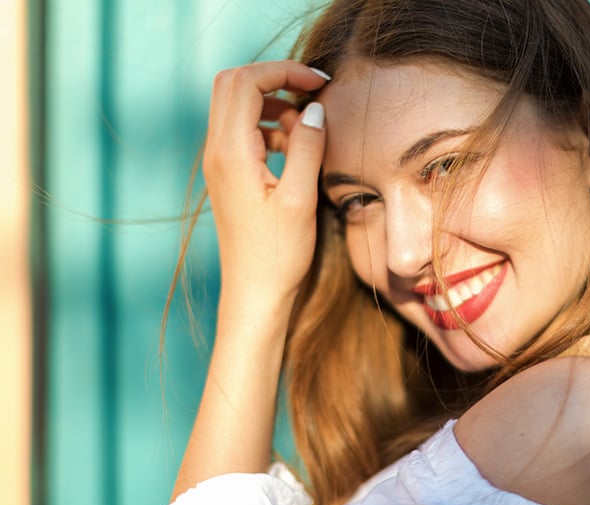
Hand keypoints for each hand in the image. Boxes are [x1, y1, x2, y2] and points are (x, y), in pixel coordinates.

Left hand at [202, 60, 328, 302]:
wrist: (254, 293)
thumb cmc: (278, 254)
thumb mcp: (300, 199)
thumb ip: (306, 148)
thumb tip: (314, 108)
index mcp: (231, 153)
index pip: (246, 82)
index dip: (283, 71)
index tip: (319, 83)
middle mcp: (217, 152)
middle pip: (233, 84)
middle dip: (273, 78)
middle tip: (311, 91)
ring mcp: (219, 163)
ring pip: (237, 106)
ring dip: (273, 103)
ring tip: (308, 126)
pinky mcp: (228, 175)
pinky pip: (243, 131)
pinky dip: (270, 125)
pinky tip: (296, 148)